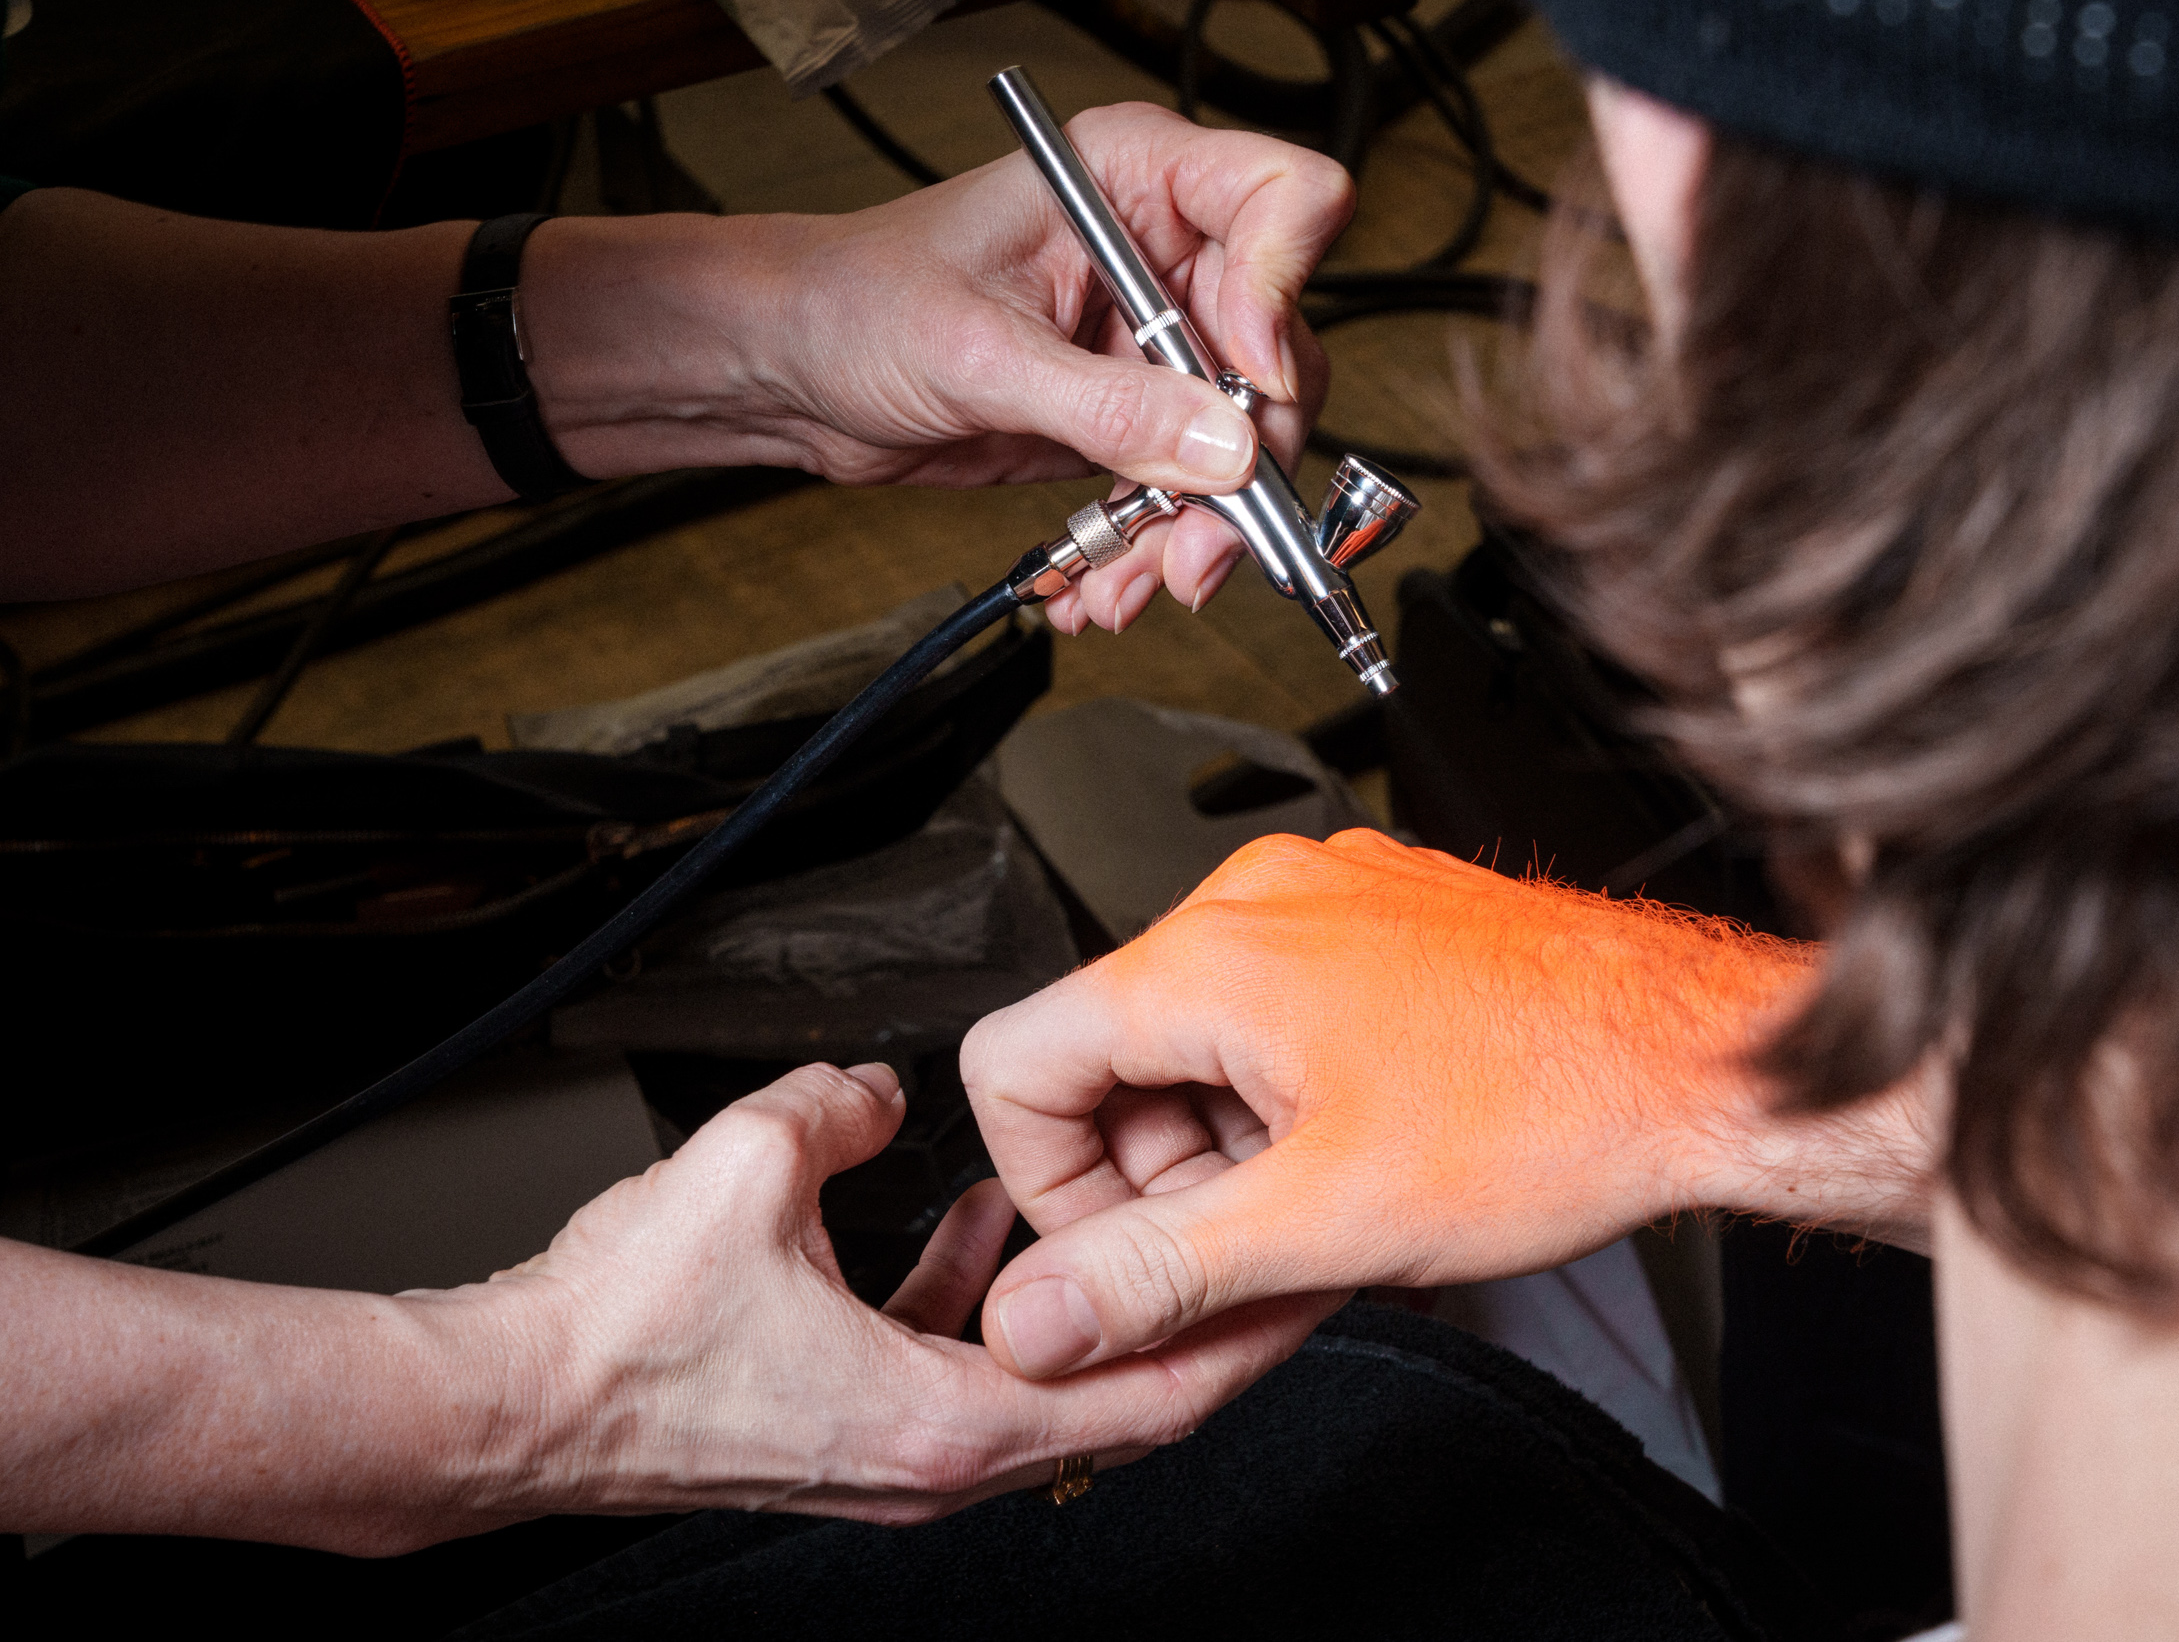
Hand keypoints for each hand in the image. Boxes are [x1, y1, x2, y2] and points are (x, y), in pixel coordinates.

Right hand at [445, 1061, 1337, 1526]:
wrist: (511, 1403)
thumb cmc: (618, 1336)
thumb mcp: (753, 1166)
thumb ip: (843, 1107)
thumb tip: (880, 1089)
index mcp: (945, 1424)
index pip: (1152, 1393)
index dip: (1240, 1328)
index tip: (1296, 1275)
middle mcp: (935, 1459)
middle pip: (1124, 1399)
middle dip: (1193, 1313)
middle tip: (1249, 1238)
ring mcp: (894, 1452)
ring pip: (1048, 1384)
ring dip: (1093, 1302)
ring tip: (1138, 1217)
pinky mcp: (850, 1426)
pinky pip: (963, 1363)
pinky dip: (995, 1299)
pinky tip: (979, 1224)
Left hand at [529, 102, 1350, 634]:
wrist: (794, 371)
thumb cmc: (854, 304)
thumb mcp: (980, 354)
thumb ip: (1108, 405)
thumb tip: (1224, 449)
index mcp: (1135, 180)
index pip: (1282, 201)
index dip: (1282, 292)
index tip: (1243, 382)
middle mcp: (1161, 254)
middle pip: (1281, 354)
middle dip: (1245, 467)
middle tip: (1196, 544)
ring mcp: (1151, 341)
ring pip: (1245, 443)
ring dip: (1198, 532)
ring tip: (1130, 583)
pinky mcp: (1131, 415)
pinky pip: (1188, 491)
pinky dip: (1155, 548)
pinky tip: (1102, 581)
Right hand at [962, 830, 1923, 1381]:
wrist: (1702, 1063)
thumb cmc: (1557, 1110)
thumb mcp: (1325, 1223)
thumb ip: (1156, 1274)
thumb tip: (1037, 1315)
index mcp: (1214, 953)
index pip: (1014, 1059)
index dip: (1052, 1185)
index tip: (1128, 1249)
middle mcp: (1259, 901)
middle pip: (1108, 1057)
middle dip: (1159, 1173)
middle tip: (1249, 1246)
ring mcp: (1325, 900)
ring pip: (1195, 1042)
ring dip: (1228, 1145)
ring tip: (1326, 1204)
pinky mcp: (1379, 918)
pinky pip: (1274, 1013)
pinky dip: (1288, 1099)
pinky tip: (1364, 1155)